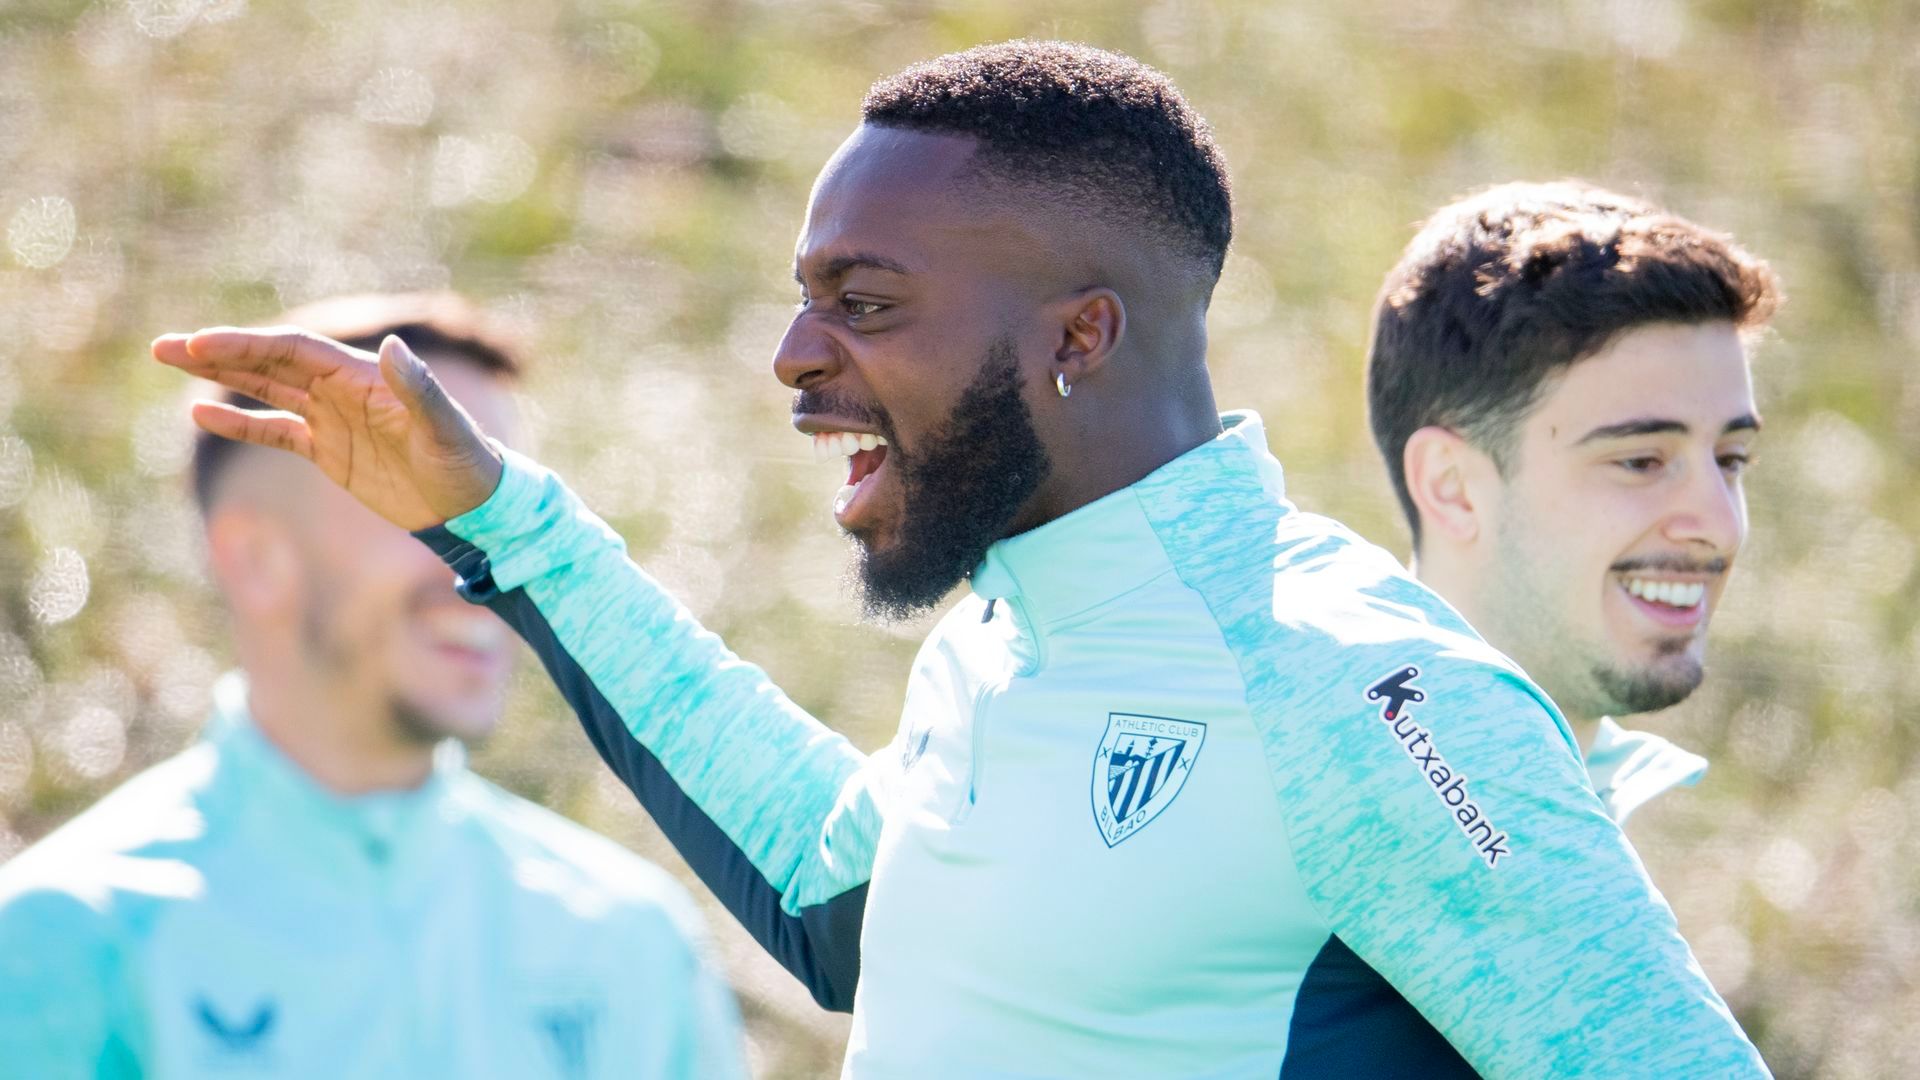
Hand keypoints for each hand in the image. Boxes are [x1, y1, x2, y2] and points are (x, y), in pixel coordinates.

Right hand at [152, 327, 504, 529]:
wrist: (475, 504)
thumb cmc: (467, 462)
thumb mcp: (445, 428)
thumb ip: (419, 390)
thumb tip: (392, 346)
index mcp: (363, 376)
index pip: (292, 350)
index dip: (246, 344)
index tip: (201, 344)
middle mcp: (343, 389)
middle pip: (269, 361)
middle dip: (217, 353)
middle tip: (165, 346)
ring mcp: (333, 418)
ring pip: (266, 389)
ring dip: (221, 378)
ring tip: (172, 362)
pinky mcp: (330, 451)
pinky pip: (276, 430)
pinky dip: (241, 423)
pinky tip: (202, 417)